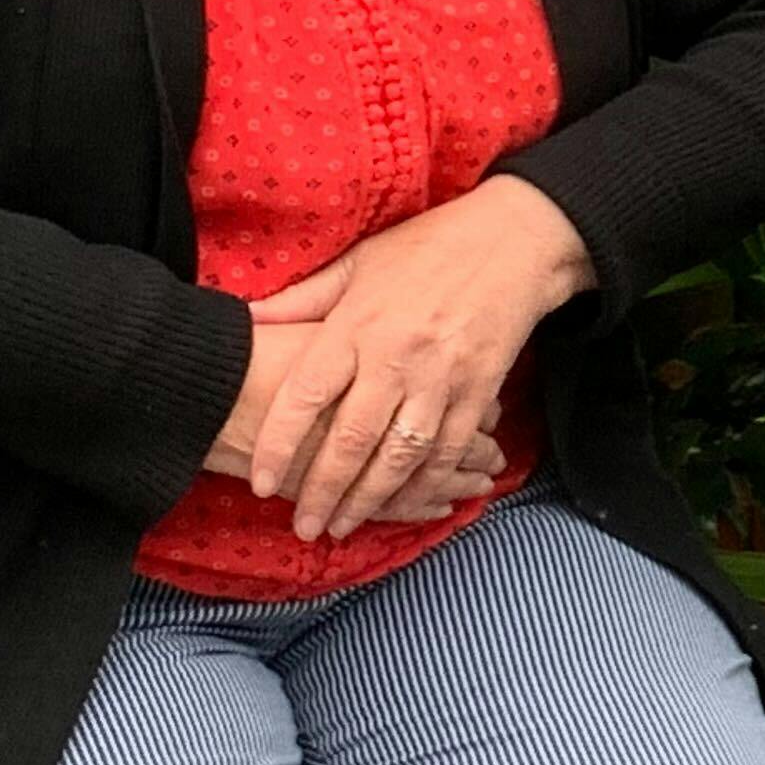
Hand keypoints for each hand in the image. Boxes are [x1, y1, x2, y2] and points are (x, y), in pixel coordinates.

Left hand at [239, 177, 596, 540]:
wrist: (516, 238)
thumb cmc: (429, 245)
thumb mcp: (359, 261)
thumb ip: (304, 299)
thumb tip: (247, 319)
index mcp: (357, 324)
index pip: (306, 394)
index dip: (279, 444)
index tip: (261, 483)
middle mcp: (396, 356)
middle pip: (350, 439)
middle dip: (323, 492)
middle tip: (303, 526)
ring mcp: (441, 376)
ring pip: (399, 454)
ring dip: (371, 498)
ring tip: (344, 526)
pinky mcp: (479, 389)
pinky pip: (449, 448)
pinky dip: (427, 482)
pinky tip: (407, 503)